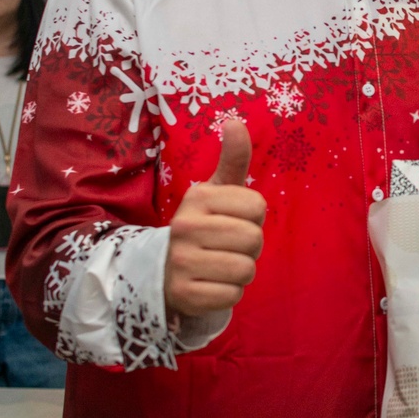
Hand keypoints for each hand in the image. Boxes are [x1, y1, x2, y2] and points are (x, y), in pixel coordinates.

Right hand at [164, 118, 265, 316]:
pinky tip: (210, 285)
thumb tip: (235, 121)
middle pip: (254, 239)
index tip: (231, 220)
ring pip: (246, 270)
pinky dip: (228, 294)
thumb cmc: (202, 226)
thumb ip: (233, 160)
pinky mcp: (184, 295)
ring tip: (218, 265)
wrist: (160, 270)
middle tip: (227, 247)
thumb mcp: (216, 192)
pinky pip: (232, 296)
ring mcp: (181, 263)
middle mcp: (185, 227)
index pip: (258, 206)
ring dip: (240, 272)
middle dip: (249, 247)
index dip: (253, 217)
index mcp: (198, 198)